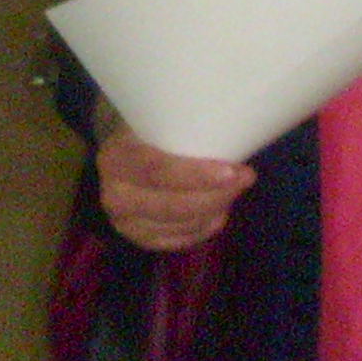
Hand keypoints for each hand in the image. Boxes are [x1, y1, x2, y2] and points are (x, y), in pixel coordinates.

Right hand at [96, 125, 252, 252]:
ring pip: (181, 225)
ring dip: (215, 210)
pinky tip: (218, 211)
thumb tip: (234, 130)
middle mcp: (115, 195)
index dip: (195, 175)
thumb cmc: (147, 133)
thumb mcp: (155, 120)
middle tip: (246, 177)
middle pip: (172, 205)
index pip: (156, 171)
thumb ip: (184, 126)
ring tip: (235, 189)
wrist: (122, 157)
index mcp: (116, 158)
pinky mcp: (140, 240)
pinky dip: (205, 228)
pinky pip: (181, 240)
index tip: (231, 171)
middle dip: (215, 195)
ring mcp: (126, 223)